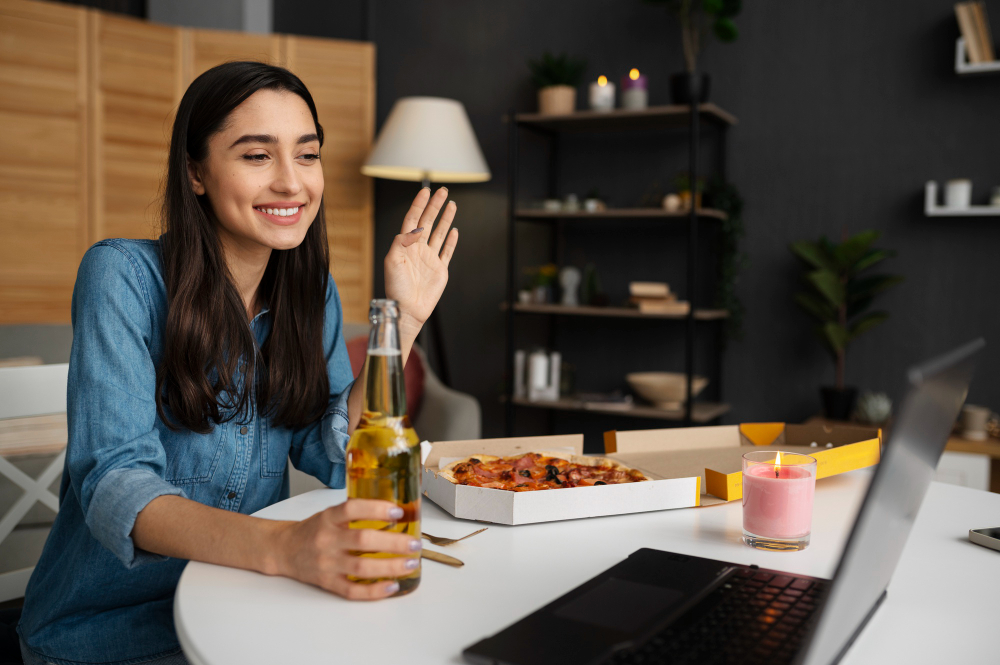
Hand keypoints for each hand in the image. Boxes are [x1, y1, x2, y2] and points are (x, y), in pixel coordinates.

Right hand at [273, 499, 420, 599]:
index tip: (397, 511)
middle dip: (393, 543)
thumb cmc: (314, 530)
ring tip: (410, 563)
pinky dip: (374, 590)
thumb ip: (357, 513)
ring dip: (390, 567)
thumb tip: (397, 513)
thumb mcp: (330, 514)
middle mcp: (326, 539)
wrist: (284, 549)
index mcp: (328, 518)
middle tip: (414, 543)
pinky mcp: (327, 583)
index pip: (351, 509)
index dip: (375, 509)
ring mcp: (326, 563)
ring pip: (361, 567)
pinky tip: (392, 585)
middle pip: (362, 541)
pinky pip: (352, 590)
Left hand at [384, 187, 458, 331]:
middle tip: (442, 191)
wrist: (408, 310)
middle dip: (435, 206)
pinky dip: (451, 241)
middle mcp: (418, 249)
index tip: (426, 192)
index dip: (419, 205)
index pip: (413, 220)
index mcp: (405, 246)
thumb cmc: (397, 289)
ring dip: (445, 218)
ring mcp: (430, 259)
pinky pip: (447, 252)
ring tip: (451, 204)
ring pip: (439, 233)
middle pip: (428, 222)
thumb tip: (415, 228)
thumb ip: (402, 242)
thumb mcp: (392, 262)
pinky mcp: (440, 269)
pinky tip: (454, 230)